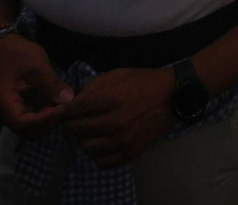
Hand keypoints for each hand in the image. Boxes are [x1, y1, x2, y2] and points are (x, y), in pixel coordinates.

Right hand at [0, 34, 73, 136]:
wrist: (8, 47)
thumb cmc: (19, 55)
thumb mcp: (38, 66)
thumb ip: (52, 84)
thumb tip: (69, 100)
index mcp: (5, 103)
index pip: (23, 123)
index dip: (44, 120)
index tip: (62, 109)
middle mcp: (5, 113)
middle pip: (27, 131)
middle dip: (48, 123)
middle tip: (66, 109)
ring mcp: (13, 112)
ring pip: (32, 128)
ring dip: (48, 121)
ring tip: (63, 107)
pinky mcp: (21, 108)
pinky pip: (34, 120)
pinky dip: (46, 116)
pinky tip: (58, 105)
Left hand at [61, 67, 176, 168]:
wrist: (173, 97)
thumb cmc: (143, 83)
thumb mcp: (117, 75)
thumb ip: (92, 88)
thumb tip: (71, 102)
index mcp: (112, 98)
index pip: (75, 109)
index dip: (65, 110)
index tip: (65, 110)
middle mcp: (117, 122)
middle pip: (77, 130)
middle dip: (72, 123)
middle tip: (78, 120)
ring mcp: (124, 140)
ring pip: (86, 148)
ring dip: (84, 139)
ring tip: (91, 132)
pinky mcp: (131, 153)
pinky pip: (101, 162)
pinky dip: (97, 154)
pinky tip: (102, 143)